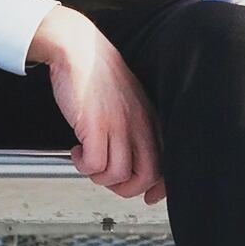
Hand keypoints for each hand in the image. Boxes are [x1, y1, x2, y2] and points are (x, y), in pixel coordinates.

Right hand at [29, 6, 164, 202]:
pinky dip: (83, 166)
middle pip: (146, 176)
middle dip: (124, 188)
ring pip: (118, 175)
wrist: (79, 49)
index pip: (167, 164)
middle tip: (106, 179)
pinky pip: (94, 164)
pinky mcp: (95, 124)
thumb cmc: (100, 76)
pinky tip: (77, 152)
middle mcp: (139, 124)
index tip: (148, 197)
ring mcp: (118, 125)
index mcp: (151, 120)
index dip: (159, 188)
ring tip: (88, 161)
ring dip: (99, 177)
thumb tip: (132, 160)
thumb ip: (136, 128)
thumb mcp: (130, 102)